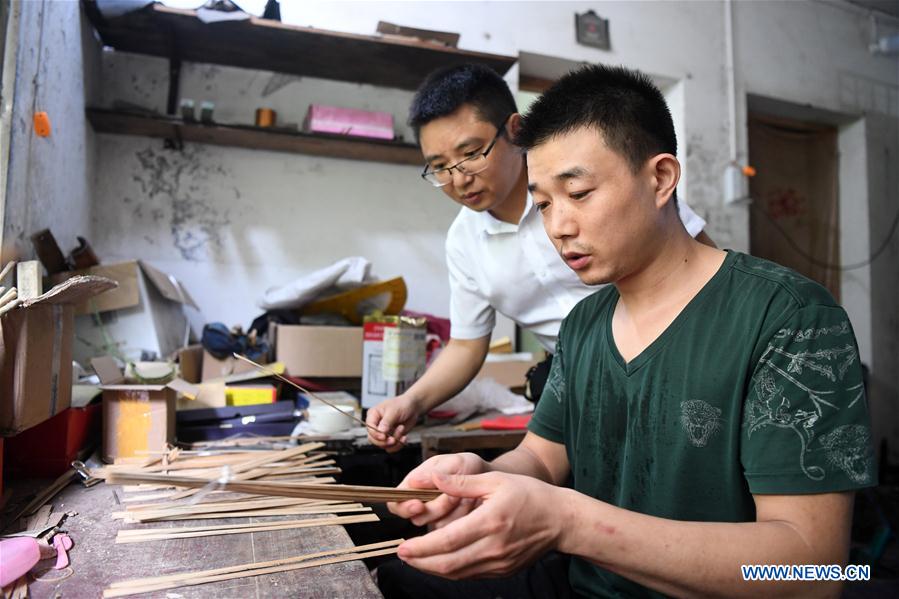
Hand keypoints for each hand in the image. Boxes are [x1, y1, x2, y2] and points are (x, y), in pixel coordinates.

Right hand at [365, 394, 421, 452]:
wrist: (413, 407)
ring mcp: (384, 432)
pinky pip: (391, 447)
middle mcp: (377, 425)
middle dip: (384, 442)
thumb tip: (380, 431)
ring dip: (394, 442)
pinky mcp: (391, 437)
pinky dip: (398, 445)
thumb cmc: (402, 404)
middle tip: (394, 439)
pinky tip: (404, 437)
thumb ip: (386, 421)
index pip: (369, 428)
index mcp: (373, 415)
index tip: (384, 436)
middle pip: (373, 440)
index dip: (375, 434)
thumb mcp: (394, 411)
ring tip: (401, 430)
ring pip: (383, 445)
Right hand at [389, 453, 488, 527]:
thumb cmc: (471, 470)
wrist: (492, 484)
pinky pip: (451, 534)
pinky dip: (464, 520)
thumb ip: (436, 472)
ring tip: (466, 497)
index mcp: (415, 485)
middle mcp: (422, 505)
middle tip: (453, 495)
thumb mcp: (456, 462)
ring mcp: (436, 520)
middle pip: (416, 518)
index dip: (404, 507)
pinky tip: (472, 508)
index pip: (396, 502)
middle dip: (437, 507)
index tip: (418, 504)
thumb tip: (414, 481)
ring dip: (454, 512)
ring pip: (435, 527)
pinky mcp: (449, 532)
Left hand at [396, 471, 566, 579]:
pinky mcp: (502, 571)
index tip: (403, 546)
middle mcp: (493, 547)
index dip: (421, 548)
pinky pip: (470, 575)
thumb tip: (432, 479)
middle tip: (402, 554)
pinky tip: (439, 560)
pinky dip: (451, 570)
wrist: (560, 520)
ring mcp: (498, 563)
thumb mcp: (496, 480)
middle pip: (448, 564)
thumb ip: (461, 482)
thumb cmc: (530, 495)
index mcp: (490, 522)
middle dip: (420, 562)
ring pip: (457, 573)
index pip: (447, 542)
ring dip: (432, 568)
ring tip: (415, 558)